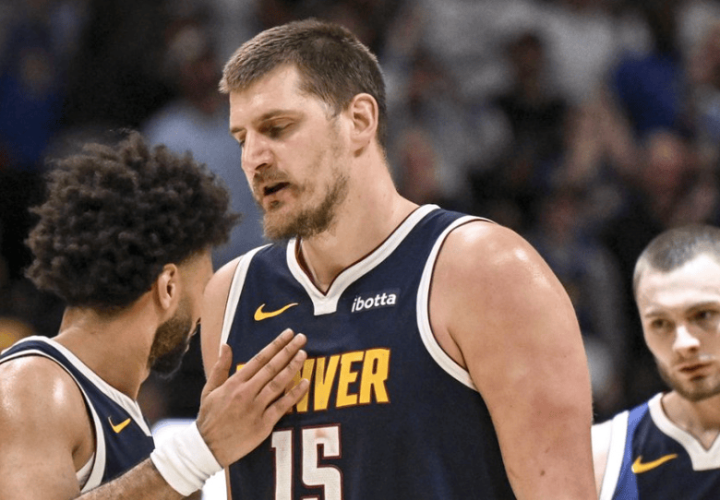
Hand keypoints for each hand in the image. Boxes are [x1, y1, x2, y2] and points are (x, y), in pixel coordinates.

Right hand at [195, 329, 308, 465]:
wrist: (207, 448)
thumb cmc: (209, 418)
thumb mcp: (209, 390)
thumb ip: (220, 367)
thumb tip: (225, 345)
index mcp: (234, 383)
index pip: (259, 359)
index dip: (276, 345)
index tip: (288, 334)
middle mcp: (246, 393)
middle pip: (272, 367)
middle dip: (288, 351)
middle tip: (302, 338)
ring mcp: (255, 408)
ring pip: (278, 384)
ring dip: (292, 367)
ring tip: (303, 354)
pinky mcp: (263, 425)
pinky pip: (282, 406)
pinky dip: (295, 394)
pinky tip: (305, 383)